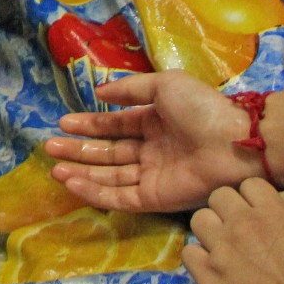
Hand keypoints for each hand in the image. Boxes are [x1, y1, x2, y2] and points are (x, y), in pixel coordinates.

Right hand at [44, 70, 265, 212]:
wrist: (234, 143)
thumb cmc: (202, 109)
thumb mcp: (165, 85)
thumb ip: (131, 90)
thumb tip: (99, 93)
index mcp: (155, 122)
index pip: (115, 125)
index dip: (89, 125)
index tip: (63, 123)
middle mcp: (151, 150)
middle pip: (107, 153)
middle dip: (78, 150)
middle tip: (49, 146)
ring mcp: (153, 176)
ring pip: (109, 176)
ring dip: (81, 172)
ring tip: (55, 167)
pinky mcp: (155, 198)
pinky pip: (120, 197)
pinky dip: (95, 192)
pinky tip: (73, 183)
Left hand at [187, 180, 283, 283]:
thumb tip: (277, 201)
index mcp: (273, 214)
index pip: (249, 184)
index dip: (249, 198)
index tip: (252, 213)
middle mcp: (243, 223)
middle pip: (218, 196)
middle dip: (225, 212)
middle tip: (233, 231)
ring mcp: (221, 247)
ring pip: (199, 219)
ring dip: (207, 233)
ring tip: (217, 250)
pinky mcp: (206, 274)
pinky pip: (188, 252)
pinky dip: (197, 260)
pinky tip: (209, 271)